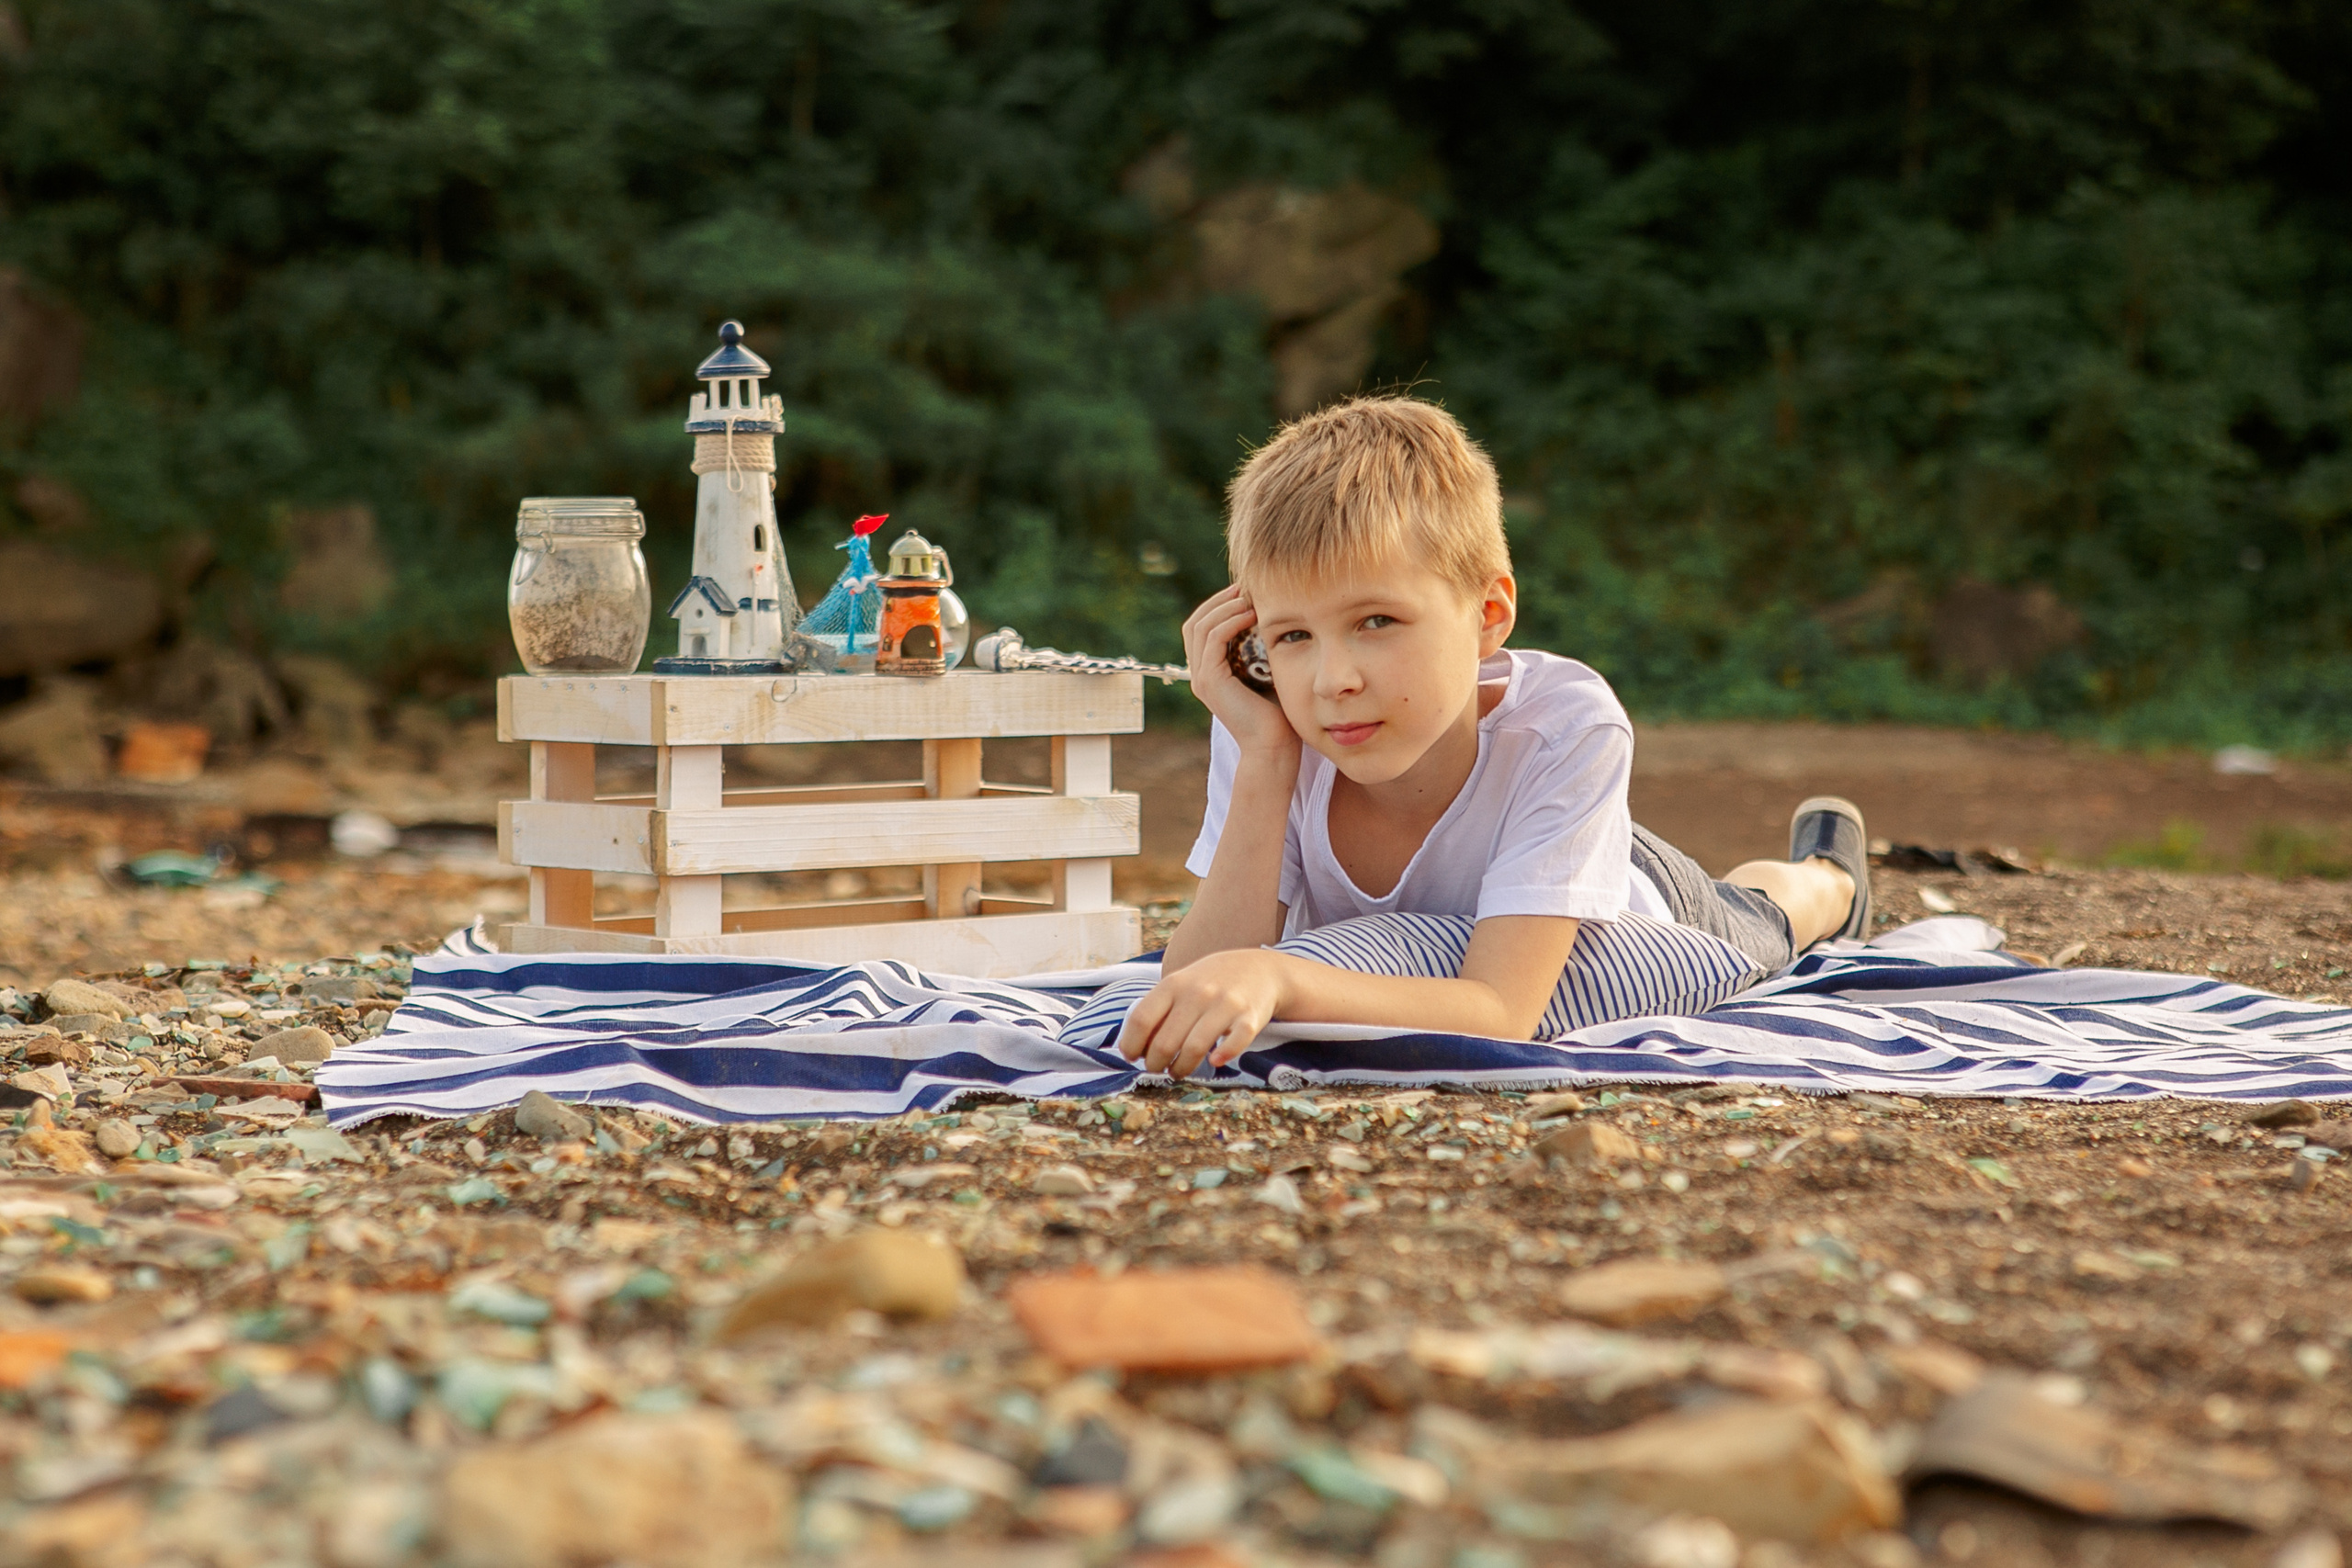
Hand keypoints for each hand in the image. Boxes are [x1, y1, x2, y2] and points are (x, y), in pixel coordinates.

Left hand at [1115, 948, 1290, 1077]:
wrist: (1259, 969)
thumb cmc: (1210, 983)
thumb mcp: (1180, 985)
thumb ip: (1158, 1010)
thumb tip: (1133, 1048)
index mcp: (1174, 984)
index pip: (1141, 1019)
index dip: (1131, 1044)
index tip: (1132, 1057)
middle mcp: (1197, 993)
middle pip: (1165, 1042)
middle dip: (1155, 1064)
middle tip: (1158, 1068)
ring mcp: (1225, 1004)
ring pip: (1194, 1048)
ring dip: (1181, 1068)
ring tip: (1178, 1071)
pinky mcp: (1250, 1017)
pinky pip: (1235, 1042)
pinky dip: (1224, 1055)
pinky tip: (1215, 1061)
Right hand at [1183, 587, 1297, 760]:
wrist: (1273, 747)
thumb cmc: (1277, 714)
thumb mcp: (1267, 673)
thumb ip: (1261, 651)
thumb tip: (1274, 620)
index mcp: (1209, 673)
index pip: (1201, 627)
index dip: (1218, 606)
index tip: (1244, 592)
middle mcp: (1199, 675)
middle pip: (1195, 622)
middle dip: (1219, 600)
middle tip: (1244, 587)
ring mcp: (1201, 678)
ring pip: (1201, 626)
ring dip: (1225, 606)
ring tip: (1249, 597)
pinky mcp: (1210, 680)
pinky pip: (1213, 638)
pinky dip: (1230, 621)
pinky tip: (1251, 613)